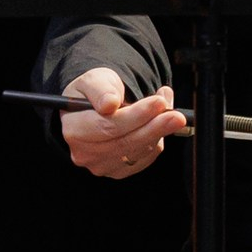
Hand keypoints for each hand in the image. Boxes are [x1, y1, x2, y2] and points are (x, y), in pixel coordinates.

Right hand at [60, 67, 186, 179]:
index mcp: (74, 129)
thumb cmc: (95, 92)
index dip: (137, 116)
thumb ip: (101, 89)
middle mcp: (84, 153)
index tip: (159, 103)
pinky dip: (155, 141)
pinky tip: (157, 124)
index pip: (108, 126)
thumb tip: (109, 104)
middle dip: (155, 127)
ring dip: (158, 131)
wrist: (96, 107)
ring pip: (138, 151)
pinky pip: (144, 158)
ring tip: (167, 110)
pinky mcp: (118, 171)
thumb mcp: (95, 80)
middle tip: (177, 114)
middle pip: (126, 142)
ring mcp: (101, 165)